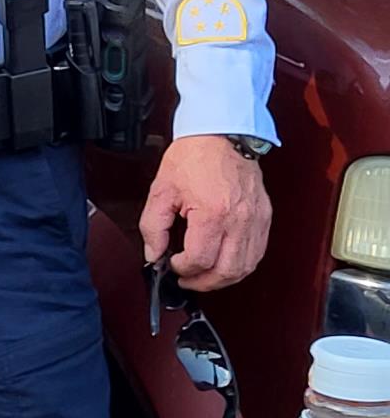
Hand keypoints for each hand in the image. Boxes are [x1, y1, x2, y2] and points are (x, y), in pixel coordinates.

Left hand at [139, 135, 271, 291]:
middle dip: (203, 283)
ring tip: (203, 276)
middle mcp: (240, 221)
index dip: (182, 269)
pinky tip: (224, 262)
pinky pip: (257, 253)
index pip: (200, 260)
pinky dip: (241, 265)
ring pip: (246, 268)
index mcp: (213, 213)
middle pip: (227, 272)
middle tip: (186, 280)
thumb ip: (153, 226)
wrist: (221, 134)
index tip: (171, 265)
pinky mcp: (265, 218)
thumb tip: (153, 254)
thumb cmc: (193, 156)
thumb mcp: (162, 189)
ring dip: (223, 279)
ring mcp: (256, 221)